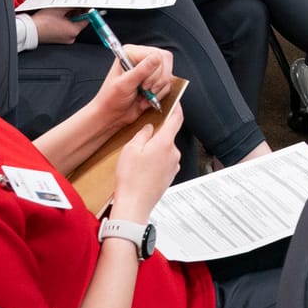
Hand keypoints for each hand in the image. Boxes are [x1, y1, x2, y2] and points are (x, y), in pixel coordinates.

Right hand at [28, 8, 83, 44]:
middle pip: (79, 22)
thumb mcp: (59, 9)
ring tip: (66, 8)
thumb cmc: (42, 22)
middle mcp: (71, 37)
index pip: (87, 19)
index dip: (87, 10)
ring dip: (71, 16)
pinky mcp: (58, 38)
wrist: (29, 30)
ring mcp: (64, 39)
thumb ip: (72, 5)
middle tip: (75, 3)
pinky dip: (65, 21)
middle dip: (78, 12)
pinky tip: (60, 14)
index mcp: (74, 31)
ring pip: (72, 24)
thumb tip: (79, 2)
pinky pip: (66, 28)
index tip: (86, 4)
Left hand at [92, 43, 174, 127]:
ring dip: (158, 89)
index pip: (157, 54)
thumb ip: (141, 70)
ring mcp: (149, 71)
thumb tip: (156, 58)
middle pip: (165, 62)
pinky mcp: (154, 82)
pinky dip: (160, 95)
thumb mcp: (125, 84)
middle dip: (158, 80)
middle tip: (145, 90)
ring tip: (145, 96)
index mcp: (131, 53)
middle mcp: (141, 59)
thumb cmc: (111, 99)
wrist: (111, 116)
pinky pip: (167, 85)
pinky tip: (147, 99)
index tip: (144, 85)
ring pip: (168, 75)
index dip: (155, 71)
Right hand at [110, 95, 185, 222]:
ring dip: (154, 150)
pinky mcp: (170, 176)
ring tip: (137, 160)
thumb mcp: (131, 149)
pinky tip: (142, 169)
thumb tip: (150, 128)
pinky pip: (164, 162)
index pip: (176, 119)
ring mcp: (173, 165)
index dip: (176, 108)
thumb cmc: (131, 179)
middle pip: (167, 136)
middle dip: (155, 135)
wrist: (134, 205)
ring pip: (165, 150)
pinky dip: (155, 161)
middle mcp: (173, 153)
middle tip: (139, 141)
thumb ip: (143, 134)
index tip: (175, 102)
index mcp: (165, 143)